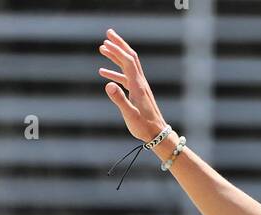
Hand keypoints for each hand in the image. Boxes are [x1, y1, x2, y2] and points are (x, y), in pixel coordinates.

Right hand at [98, 29, 167, 143]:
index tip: (105, 42)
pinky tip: (103, 73)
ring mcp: (139, 87)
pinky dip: (115, 72)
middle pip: (130, 57)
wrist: (157, 134)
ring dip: (116, 55)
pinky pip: (125, 77)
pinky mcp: (137, 93)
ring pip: (127, 65)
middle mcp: (140, 82)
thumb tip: (107, 84)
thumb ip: (119, 99)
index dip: (116, 50)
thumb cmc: (144, 127)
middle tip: (108, 33)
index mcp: (138, 86)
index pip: (127, 61)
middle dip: (119, 44)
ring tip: (103, 48)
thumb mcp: (130, 115)